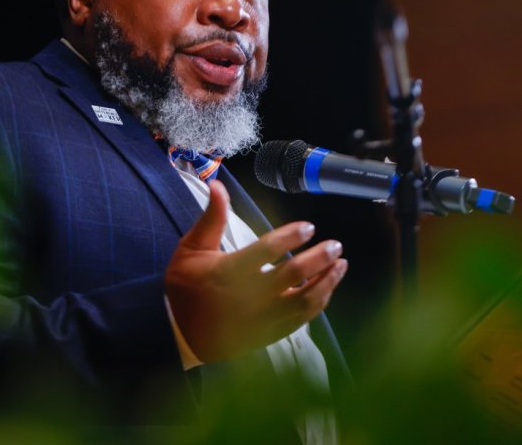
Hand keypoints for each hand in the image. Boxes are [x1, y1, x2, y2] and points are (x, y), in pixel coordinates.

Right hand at [164, 180, 347, 362]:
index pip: (267, 249)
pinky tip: (326, 289)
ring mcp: (262, 319)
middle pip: (294, 274)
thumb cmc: (186, 287)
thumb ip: (211, 218)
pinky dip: (318, 304)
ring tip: (340, 265)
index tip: (308, 228)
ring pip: (304, 300)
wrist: (180, 333)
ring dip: (327, 282)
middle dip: (319, 257)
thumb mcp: (191, 248)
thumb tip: (218, 185)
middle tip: (335, 245)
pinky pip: (301, 320)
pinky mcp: (269, 335)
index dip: (291, 236)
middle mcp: (249, 296)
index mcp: (229, 271)